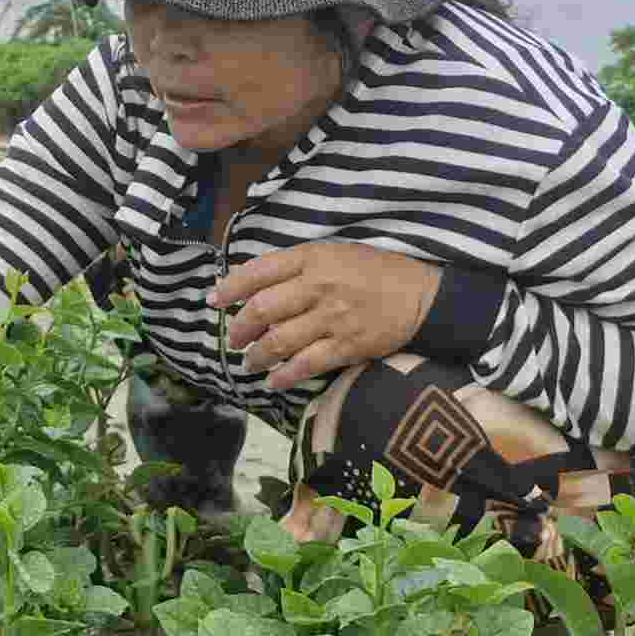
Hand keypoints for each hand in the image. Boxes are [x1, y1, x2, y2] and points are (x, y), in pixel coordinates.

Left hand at [210, 241, 441, 393]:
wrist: (421, 295)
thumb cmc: (374, 271)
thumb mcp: (334, 253)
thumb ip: (296, 266)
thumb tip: (253, 284)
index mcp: (313, 258)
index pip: (259, 271)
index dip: (230, 287)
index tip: (213, 300)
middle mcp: (319, 286)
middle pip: (263, 310)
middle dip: (240, 329)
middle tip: (234, 339)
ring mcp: (333, 318)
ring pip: (279, 341)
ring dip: (257, 357)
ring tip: (249, 363)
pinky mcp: (348, 345)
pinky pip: (307, 364)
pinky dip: (285, 376)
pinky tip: (274, 381)